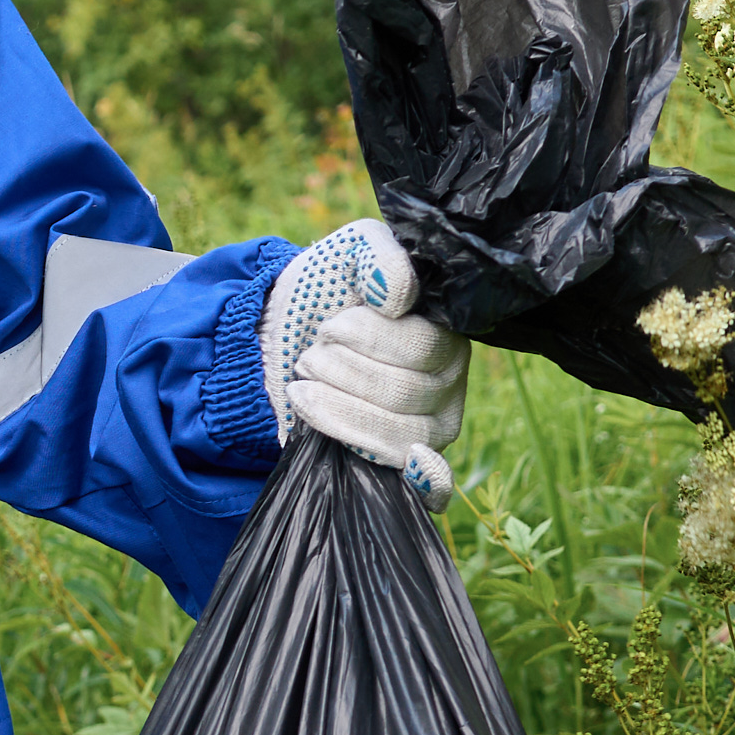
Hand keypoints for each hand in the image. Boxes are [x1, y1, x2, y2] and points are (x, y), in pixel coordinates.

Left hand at [262, 217, 470, 507]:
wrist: (286, 333)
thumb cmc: (330, 288)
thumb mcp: (352, 250)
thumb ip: (378, 255)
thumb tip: (397, 295)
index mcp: (446, 332)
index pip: (420, 349)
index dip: (365, 338)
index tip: (329, 326)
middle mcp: (449, 381)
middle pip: (404, 394)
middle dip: (341, 372)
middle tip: (310, 356)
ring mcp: (431, 425)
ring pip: (399, 435)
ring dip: (337, 411)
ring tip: (304, 387)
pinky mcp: (404, 460)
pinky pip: (429, 484)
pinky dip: (422, 483)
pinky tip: (408, 469)